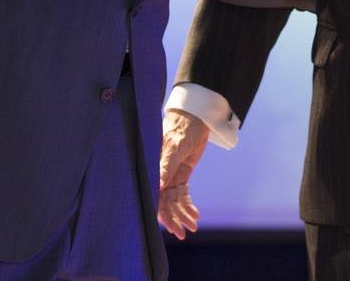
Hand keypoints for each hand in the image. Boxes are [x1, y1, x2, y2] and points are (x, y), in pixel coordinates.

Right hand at [158, 110, 209, 239]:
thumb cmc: (182, 126)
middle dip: (173, 218)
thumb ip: (166, 165)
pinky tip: (195, 214)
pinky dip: (188, 204)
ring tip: (193, 226)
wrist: (195, 115)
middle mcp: (161, 173)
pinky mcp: (181, 172)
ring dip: (183, 213)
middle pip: (164, 201)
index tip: (168, 227)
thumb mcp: (175, 145)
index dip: (160, 212)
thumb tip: (157, 186)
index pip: (154, 195)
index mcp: (154, 166)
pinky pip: (183, 193)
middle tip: (182, 234)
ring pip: (175, 200)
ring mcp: (171, 173)